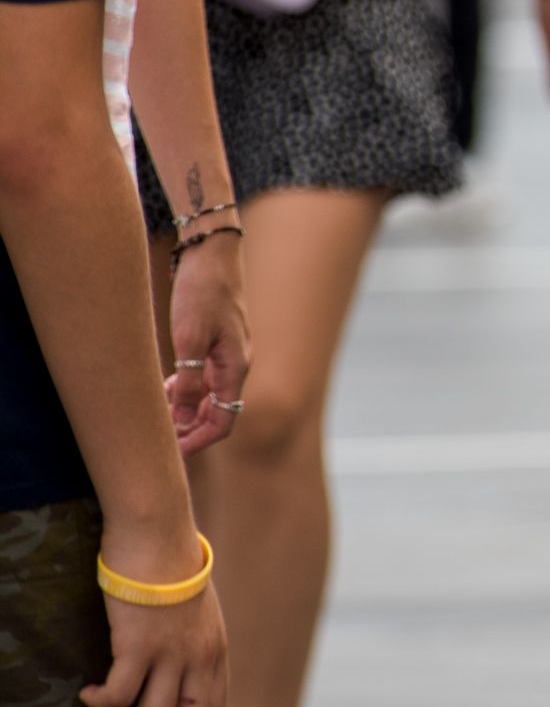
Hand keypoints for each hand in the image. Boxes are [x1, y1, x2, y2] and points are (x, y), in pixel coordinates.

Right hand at [83, 530, 227, 706]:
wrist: (158, 532)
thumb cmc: (169, 564)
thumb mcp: (196, 608)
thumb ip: (190, 639)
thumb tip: (171, 668)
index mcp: (215, 649)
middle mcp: (199, 655)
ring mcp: (172, 652)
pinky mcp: (140, 644)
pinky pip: (119, 695)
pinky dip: (100, 703)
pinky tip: (88, 694)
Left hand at [165, 227, 248, 456]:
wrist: (212, 253)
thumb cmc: (202, 292)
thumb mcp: (189, 340)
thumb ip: (188, 383)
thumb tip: (184, 422)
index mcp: (236, 367)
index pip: (224, 420)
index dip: (199, 441)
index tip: (172, 453)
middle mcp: (236, 364)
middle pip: (218, 412)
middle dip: (191, 431)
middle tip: (160, 442)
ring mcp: (228, 353)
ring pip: (209, 395)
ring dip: (186, 410)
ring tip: (156, 416)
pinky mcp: (217, 342)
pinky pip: (205, 377)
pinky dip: (186, 390)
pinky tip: (165, 388)